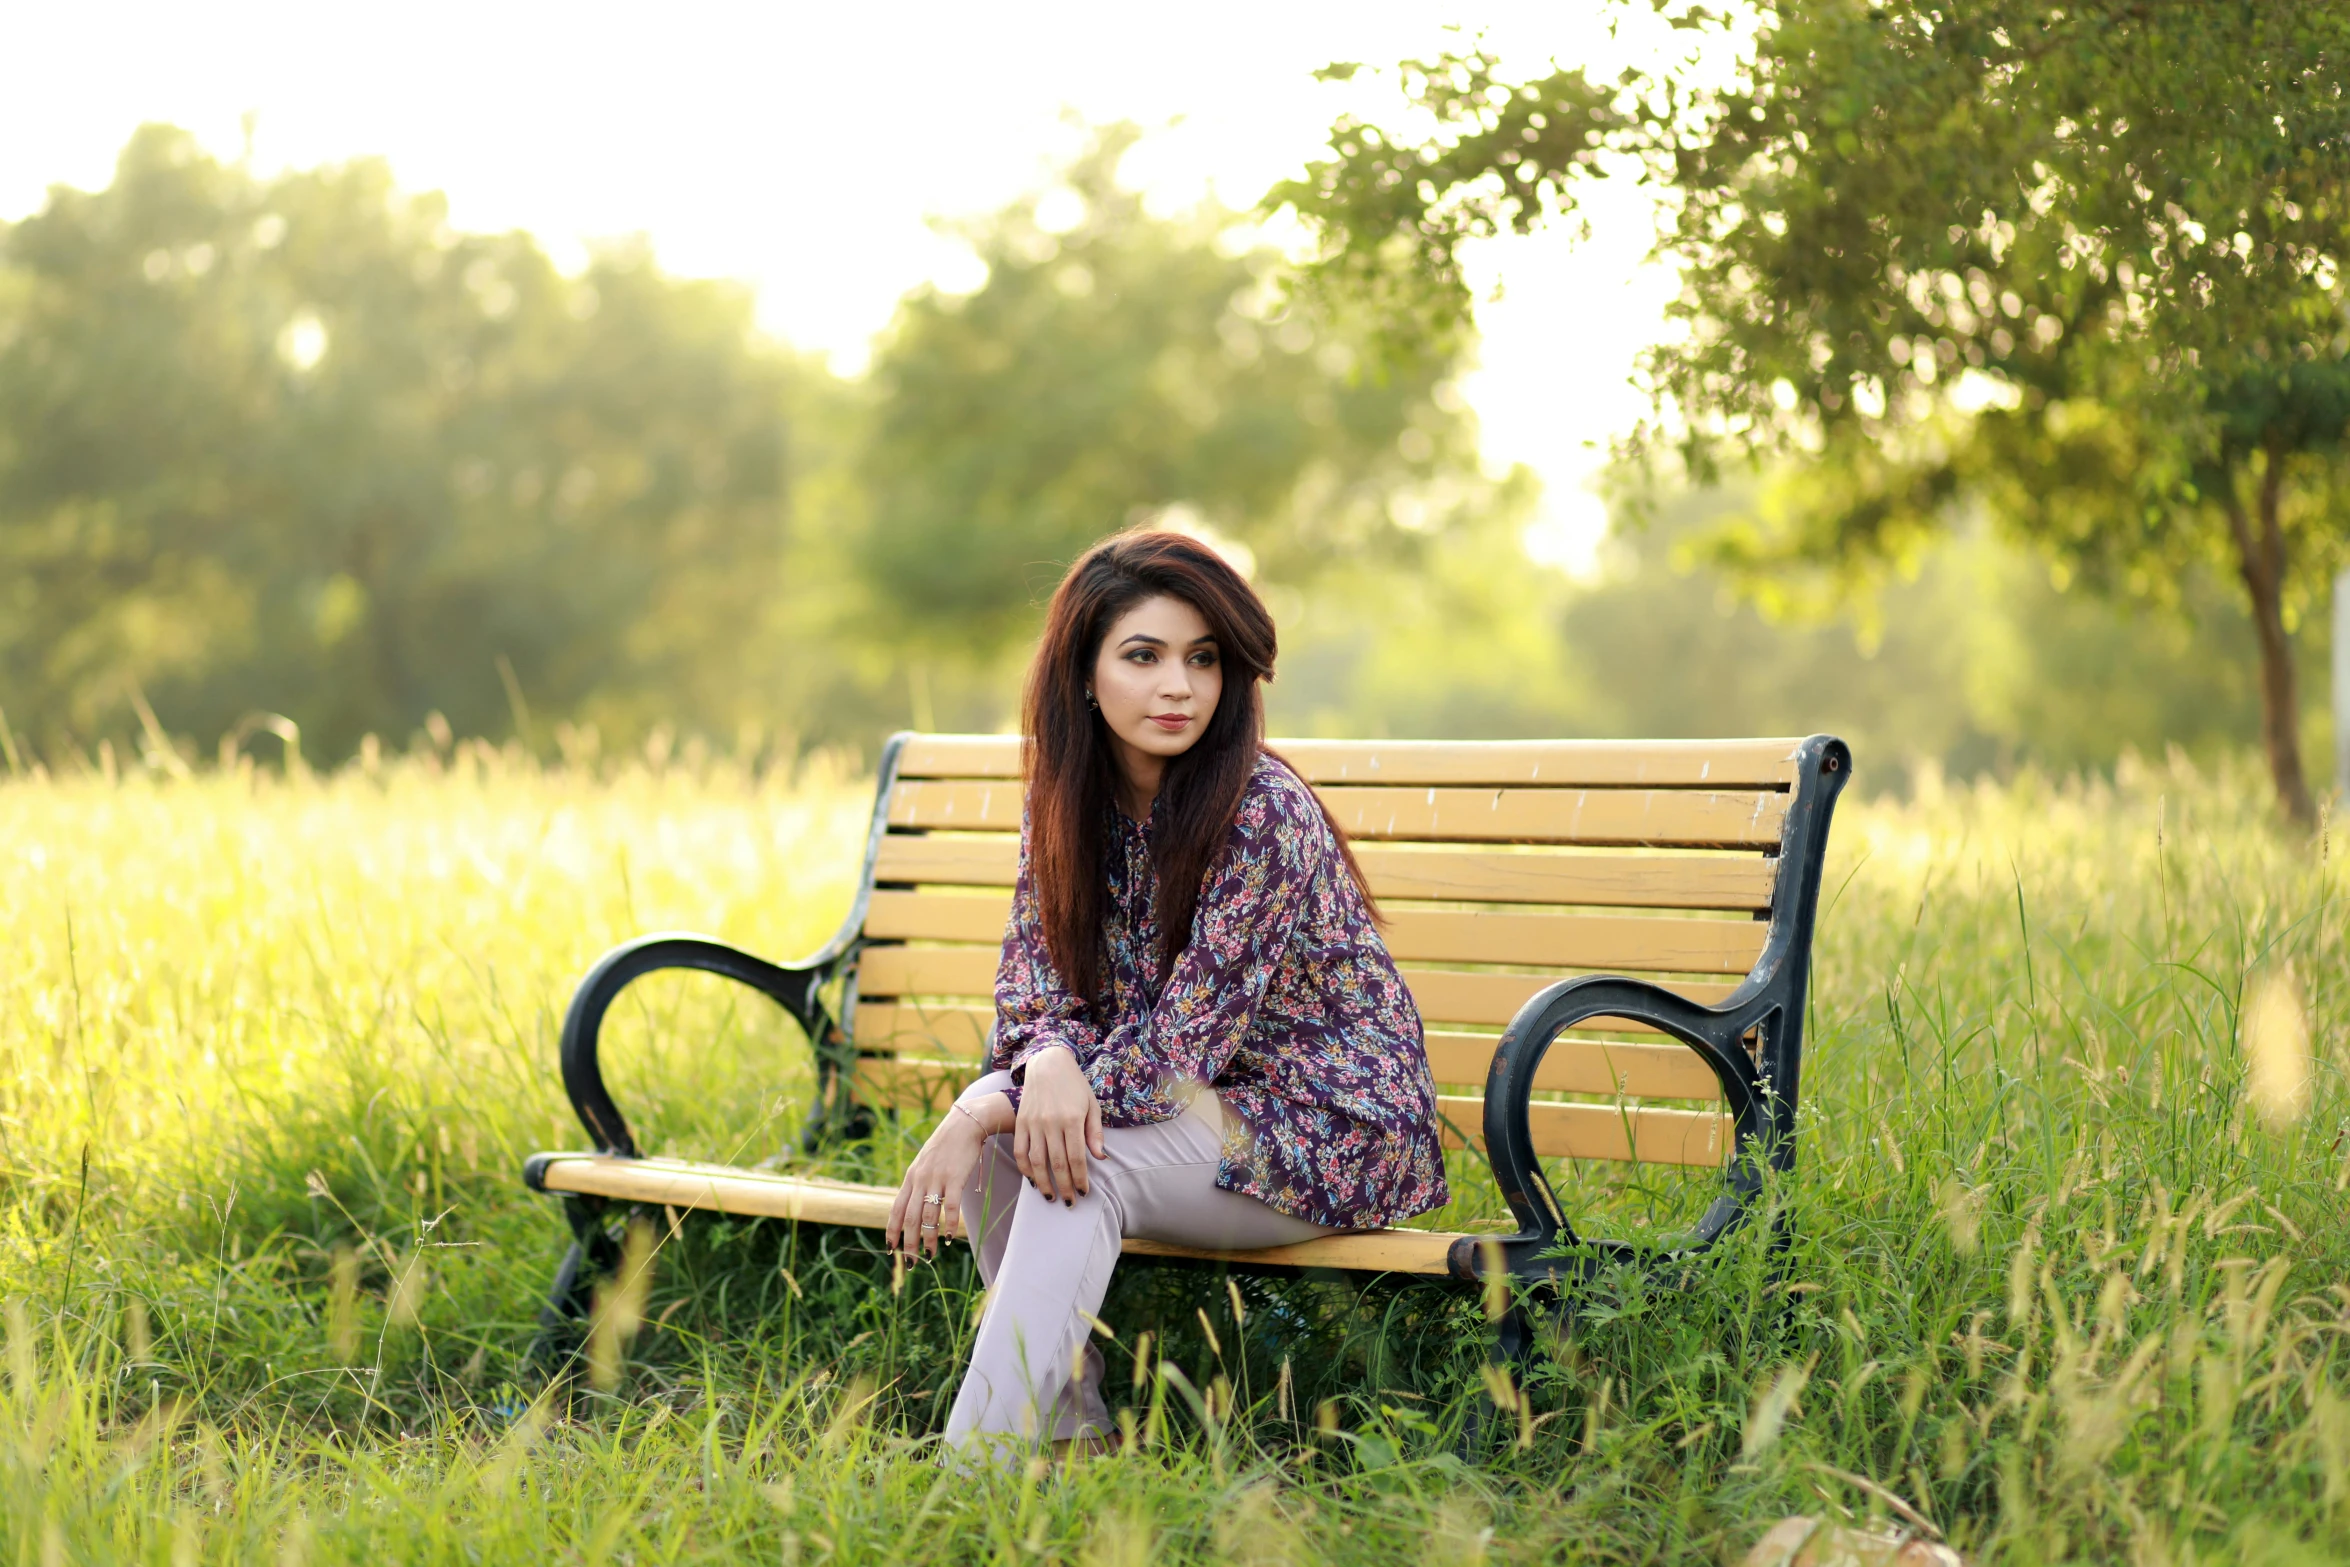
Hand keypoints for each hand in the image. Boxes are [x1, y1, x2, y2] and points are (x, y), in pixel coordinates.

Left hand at [886, 1092, 1010, 1259]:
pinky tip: (950, 1238)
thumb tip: (914, 1207)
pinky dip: (949, 1225)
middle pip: (910, 1218)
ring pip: (928, 1216)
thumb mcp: (924, 1164)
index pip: (896, 1210)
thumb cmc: (945, 1147)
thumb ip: (918, 1184)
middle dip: (909, 1242)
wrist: (964, 1125)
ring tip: (930, 1256)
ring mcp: (937, 1179)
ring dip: (929, 1239)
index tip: (890, 1250)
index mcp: (910, 1178)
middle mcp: (920, 1180)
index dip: (892, 1231)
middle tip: (910, 1262)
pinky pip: (951, 1207)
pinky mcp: (955, 1178)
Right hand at [1013, 1045, 1105, 1202]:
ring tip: (1051, 1197)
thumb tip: (1100, 1158)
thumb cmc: (1075, 1085)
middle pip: (1057, 1164)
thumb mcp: (1091, 1105)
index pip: (1077, 1157)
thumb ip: (1094, 1132)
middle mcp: (1051, 1122)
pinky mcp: (1020, 1122)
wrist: (1048, 1063)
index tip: (1084, 1193)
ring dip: (1044, 1183)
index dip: (1080, 1178)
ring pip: (1037, 1161)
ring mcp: (1033, 1123)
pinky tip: (1033, 1180)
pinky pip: (1020, 1151)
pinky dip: (1025, 1169)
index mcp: (1071, 1119)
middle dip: (1064, 1187)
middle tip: (1069, 1203)